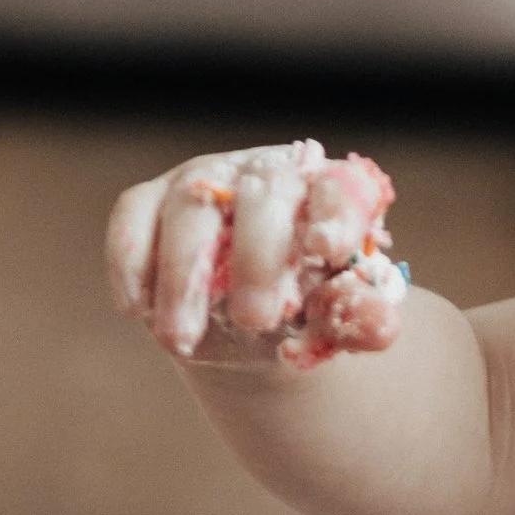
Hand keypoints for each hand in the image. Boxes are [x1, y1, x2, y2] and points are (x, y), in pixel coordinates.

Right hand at [106, 141, 403, 365]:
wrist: (246, 313)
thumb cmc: (300, 304)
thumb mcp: (330, 316)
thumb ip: (353, 319)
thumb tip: (383, 328)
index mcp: (324, 193)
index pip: (337, 190)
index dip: (334, 214)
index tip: (325, 250)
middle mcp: (264, 174)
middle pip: (261, 196)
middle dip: (256, 259)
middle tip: (255, 320)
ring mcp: (202, 182)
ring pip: (189, 210)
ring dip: (183, 277)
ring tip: (181, 340)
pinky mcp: (149, 201)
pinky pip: (132, 218)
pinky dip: (131, 262)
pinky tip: (137, 309)